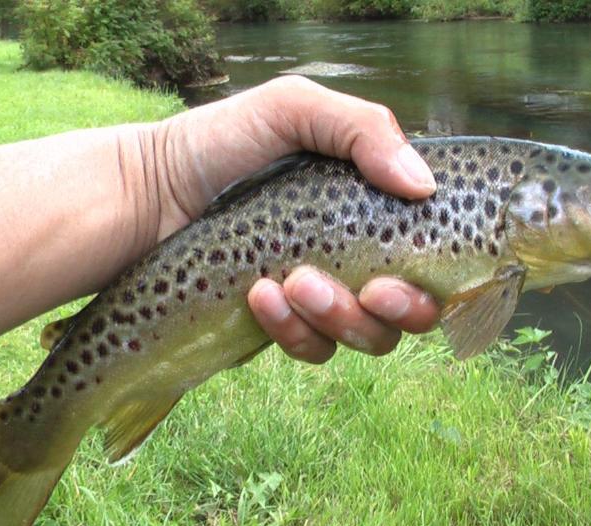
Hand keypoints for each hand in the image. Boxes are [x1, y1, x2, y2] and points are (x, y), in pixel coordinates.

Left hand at [157, 77, 439, 361]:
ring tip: (292, 282)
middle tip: (373, 290)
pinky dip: (293, 330)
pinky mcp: (285, 329)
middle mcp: (360, 256)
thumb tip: (424, 185)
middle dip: (403, 307)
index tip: (417, 263)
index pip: (439, 250)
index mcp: (375, 207)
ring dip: (341, 317)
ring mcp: (325, 297)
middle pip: (419, 309)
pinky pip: (314, 349)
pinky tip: (258, 296)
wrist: (145, 196)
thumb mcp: (291, 110)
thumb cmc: (219, 144)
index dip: (445, 271)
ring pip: (371, 337)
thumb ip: (362, 129)